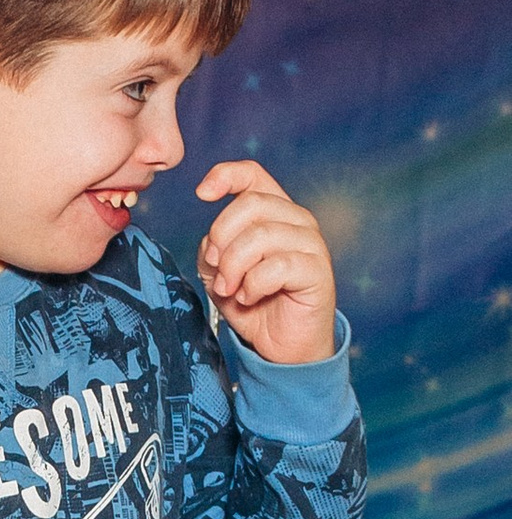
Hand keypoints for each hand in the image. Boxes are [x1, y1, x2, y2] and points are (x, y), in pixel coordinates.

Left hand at [195, 162, 337, 365]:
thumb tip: (211, 243)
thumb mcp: (219, 272)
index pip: (252, 174)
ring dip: (233, 268)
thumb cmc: (252, 302)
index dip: (225, 176)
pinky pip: (275, 266)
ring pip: (260, 235)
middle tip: (216, 271)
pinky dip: (252, 286)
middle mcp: (296, 219)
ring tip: (231, 289)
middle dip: (220, 240)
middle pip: (249, 205)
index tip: (202, 194)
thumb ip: (212, 248)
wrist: (281, 344)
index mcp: (272, 212)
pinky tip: (250, 297)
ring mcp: (310, 243)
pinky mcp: (317, 270)